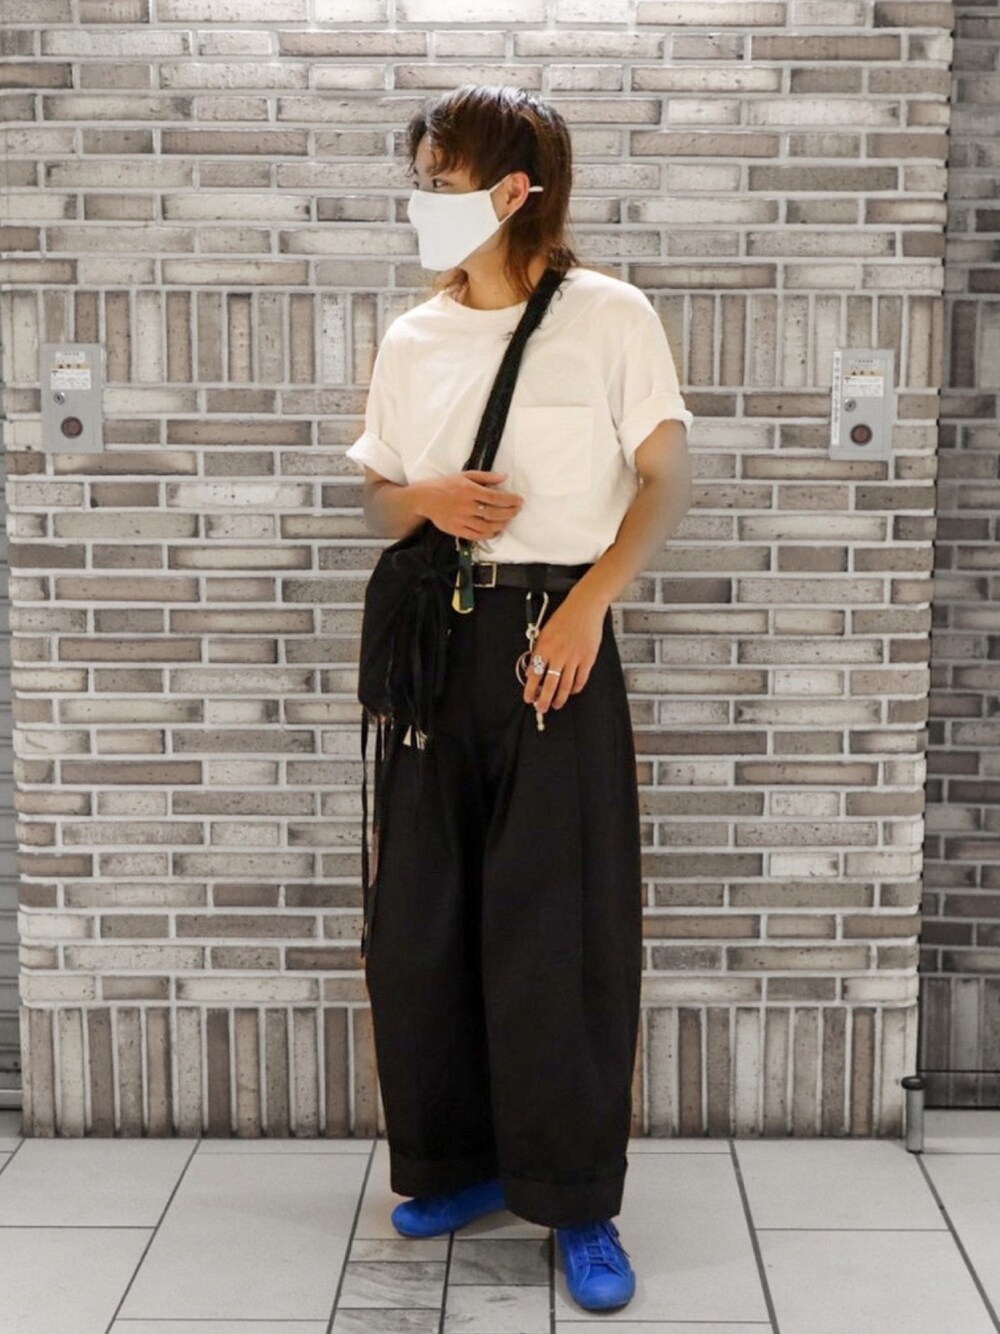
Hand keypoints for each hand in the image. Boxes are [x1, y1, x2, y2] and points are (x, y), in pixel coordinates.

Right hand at [418, 469, 523, 541]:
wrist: (425, 498)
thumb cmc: (446, 485)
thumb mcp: (465, 475)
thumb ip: (486, 477)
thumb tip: (504, 477)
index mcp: (469, 490)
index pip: (495, 497)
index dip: (510, 500)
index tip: (519, 500)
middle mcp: (466, 506)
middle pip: (494, 513)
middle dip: (510, 512)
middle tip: (517, 510)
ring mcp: (461, 519)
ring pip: (487, 526)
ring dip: (501, 524)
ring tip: (507, 520)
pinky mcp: (456, 530)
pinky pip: (476, 535)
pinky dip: (489, 534)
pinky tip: (495, 530)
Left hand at [522, 588, 607, 715]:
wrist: (584, 607)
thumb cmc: (564, 617)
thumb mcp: (544, 632)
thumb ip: (538, 651)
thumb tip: (531, 670)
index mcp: (544, 647)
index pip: (534, 674)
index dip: (530, 689)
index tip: (529, 698)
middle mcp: (558, 654)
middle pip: (549, 685)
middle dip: (544, 700)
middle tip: (541, 708)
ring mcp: (574, 657)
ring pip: (565, 686)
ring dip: (560, 698)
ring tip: (557, 704)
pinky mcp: (588, 658)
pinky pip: (581, 679)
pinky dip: (575, 688)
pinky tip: (572, 691)